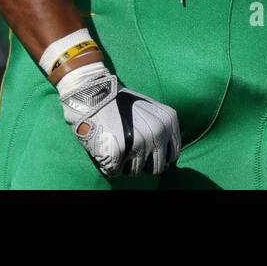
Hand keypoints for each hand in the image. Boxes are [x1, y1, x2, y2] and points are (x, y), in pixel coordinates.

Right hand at [58, 63, 180, 176]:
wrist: (93, 93)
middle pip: (157, 168)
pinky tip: (106, 147)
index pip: (173, 155)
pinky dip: (109, 164)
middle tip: (129, 150)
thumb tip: (167, 160)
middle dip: (143, 164)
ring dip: (125, 164)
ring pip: (135, 172)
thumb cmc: (119, 102)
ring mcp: (139, 143)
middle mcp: (158, 132)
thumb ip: (161, 130)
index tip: (147, 153)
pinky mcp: (119, 152)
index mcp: (168, 121)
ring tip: (116, 144)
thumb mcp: (150, 109)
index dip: (159, 157)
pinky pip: (115, 171)